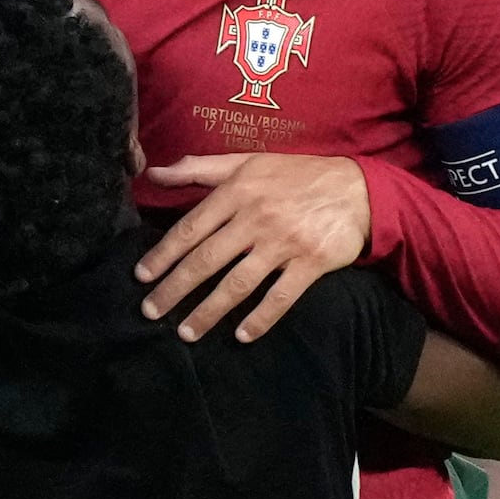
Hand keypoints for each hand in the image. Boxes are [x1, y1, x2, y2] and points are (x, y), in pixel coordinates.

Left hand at [138, 153, 370, 342]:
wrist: (358, 188)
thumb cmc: (297, 175)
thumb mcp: (248, 161)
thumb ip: (199, 168)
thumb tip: (154, 172)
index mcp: (238, 192)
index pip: (191, 227)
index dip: (163, 254)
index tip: (141, 276)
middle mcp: (257, 217)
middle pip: (206, 259)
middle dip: (175, 288)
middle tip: (150, 312)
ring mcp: (285, 242)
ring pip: (238, 283)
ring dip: (209, 311)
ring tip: (186, 332)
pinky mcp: (311, 263)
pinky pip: (281, 297)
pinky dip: (261, 319)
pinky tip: (241, 336)